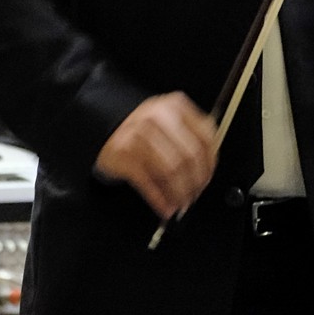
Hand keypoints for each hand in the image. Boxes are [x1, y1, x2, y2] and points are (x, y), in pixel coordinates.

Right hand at [94, 92, 217, 218]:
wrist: (103, 130)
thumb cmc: (142, 131)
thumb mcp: (169, 124)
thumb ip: (190, 139)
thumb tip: (207, 172)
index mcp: (176, 107)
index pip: (205, 137)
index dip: (210, 164)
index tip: (207, 179)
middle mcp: (158, 117)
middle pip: (189, 156)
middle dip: (195, 182)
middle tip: (194, 196)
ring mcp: (138, 134)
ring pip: (170, 170)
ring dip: (178, 193)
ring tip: (180, 204)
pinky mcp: (122, 153)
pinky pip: (147, 181)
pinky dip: (158, 199)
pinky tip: (164, 207)